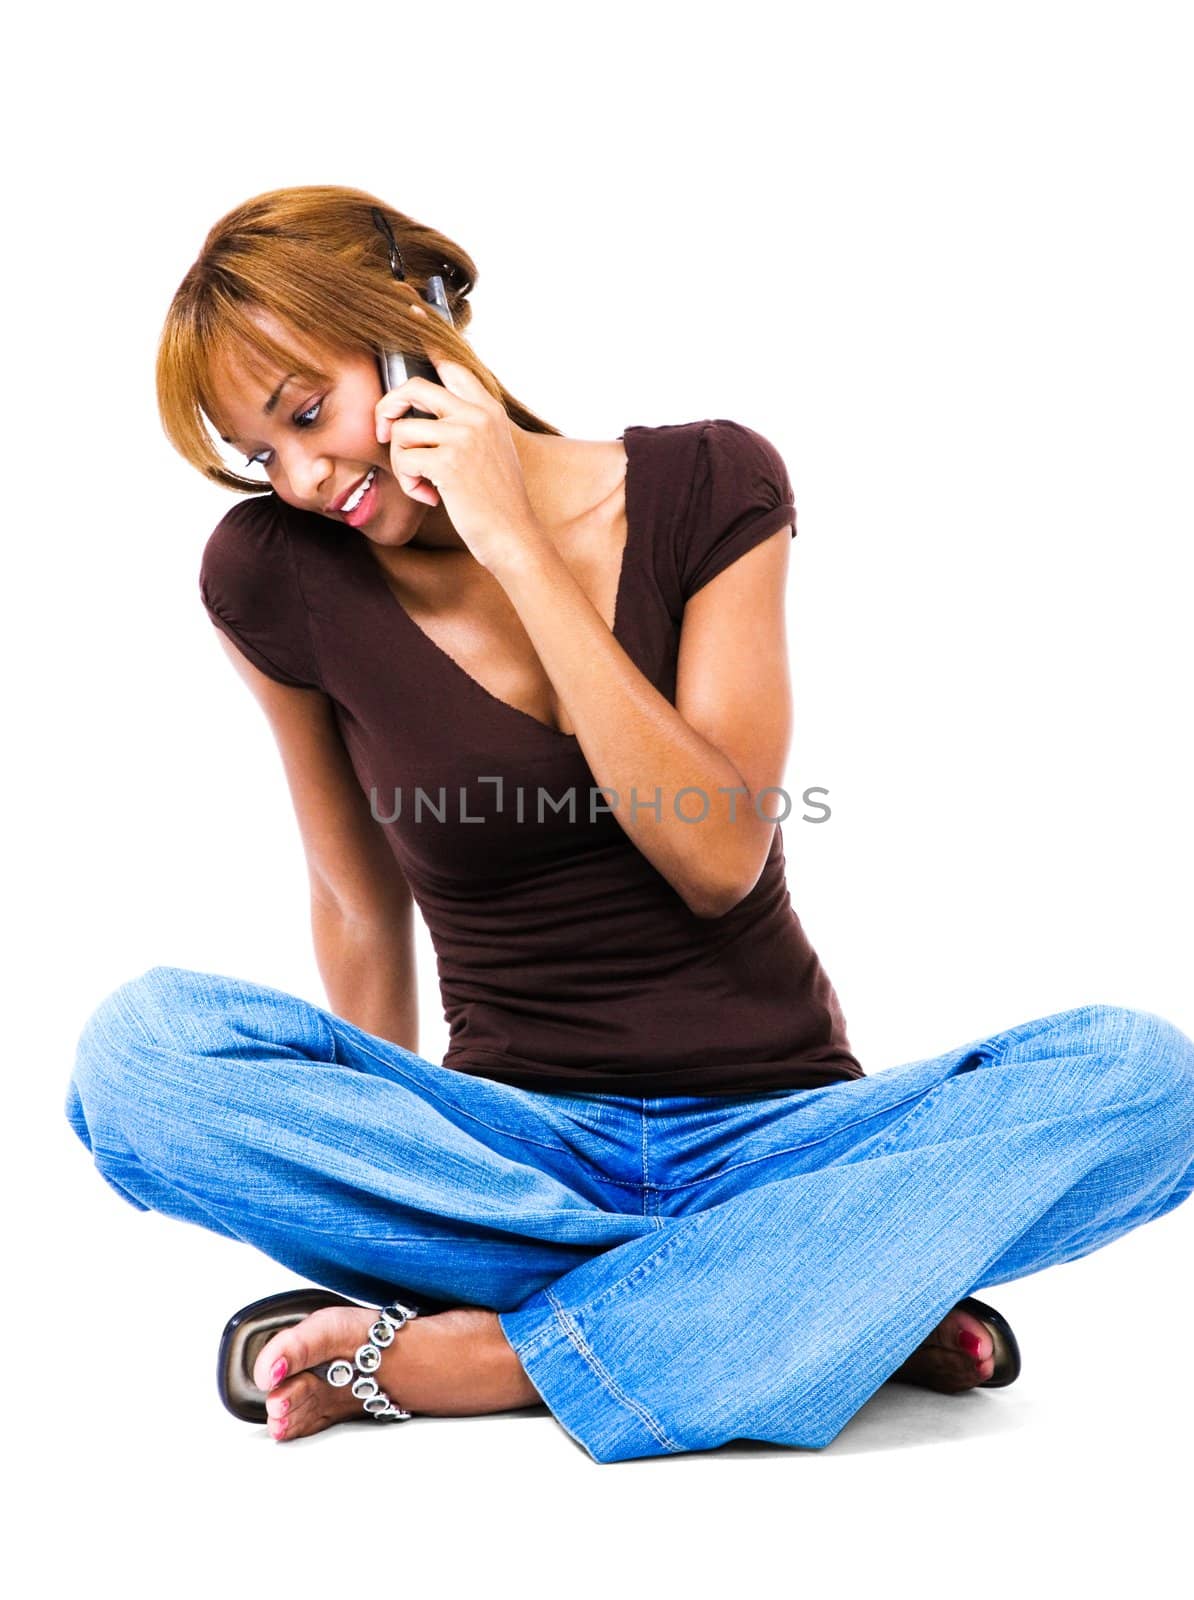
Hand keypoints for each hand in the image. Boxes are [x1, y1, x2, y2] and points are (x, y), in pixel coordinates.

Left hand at [375, 354, 544, 572]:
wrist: (513, 536)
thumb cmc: (495, 501)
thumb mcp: (489, 453)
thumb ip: (464, 426)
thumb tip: (416, 416)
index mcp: (487, 410)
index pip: (452, 362)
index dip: (426, 333)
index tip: (408, 307)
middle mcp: (477, 415)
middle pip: (413, 387)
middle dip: (388, 409)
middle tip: (384, 433)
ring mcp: (464, 436)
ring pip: (402, 431)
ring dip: (403, 463)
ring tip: (422, 483)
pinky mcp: (449, 460)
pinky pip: (404, 458)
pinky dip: (409, 482)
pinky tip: (430, 495)